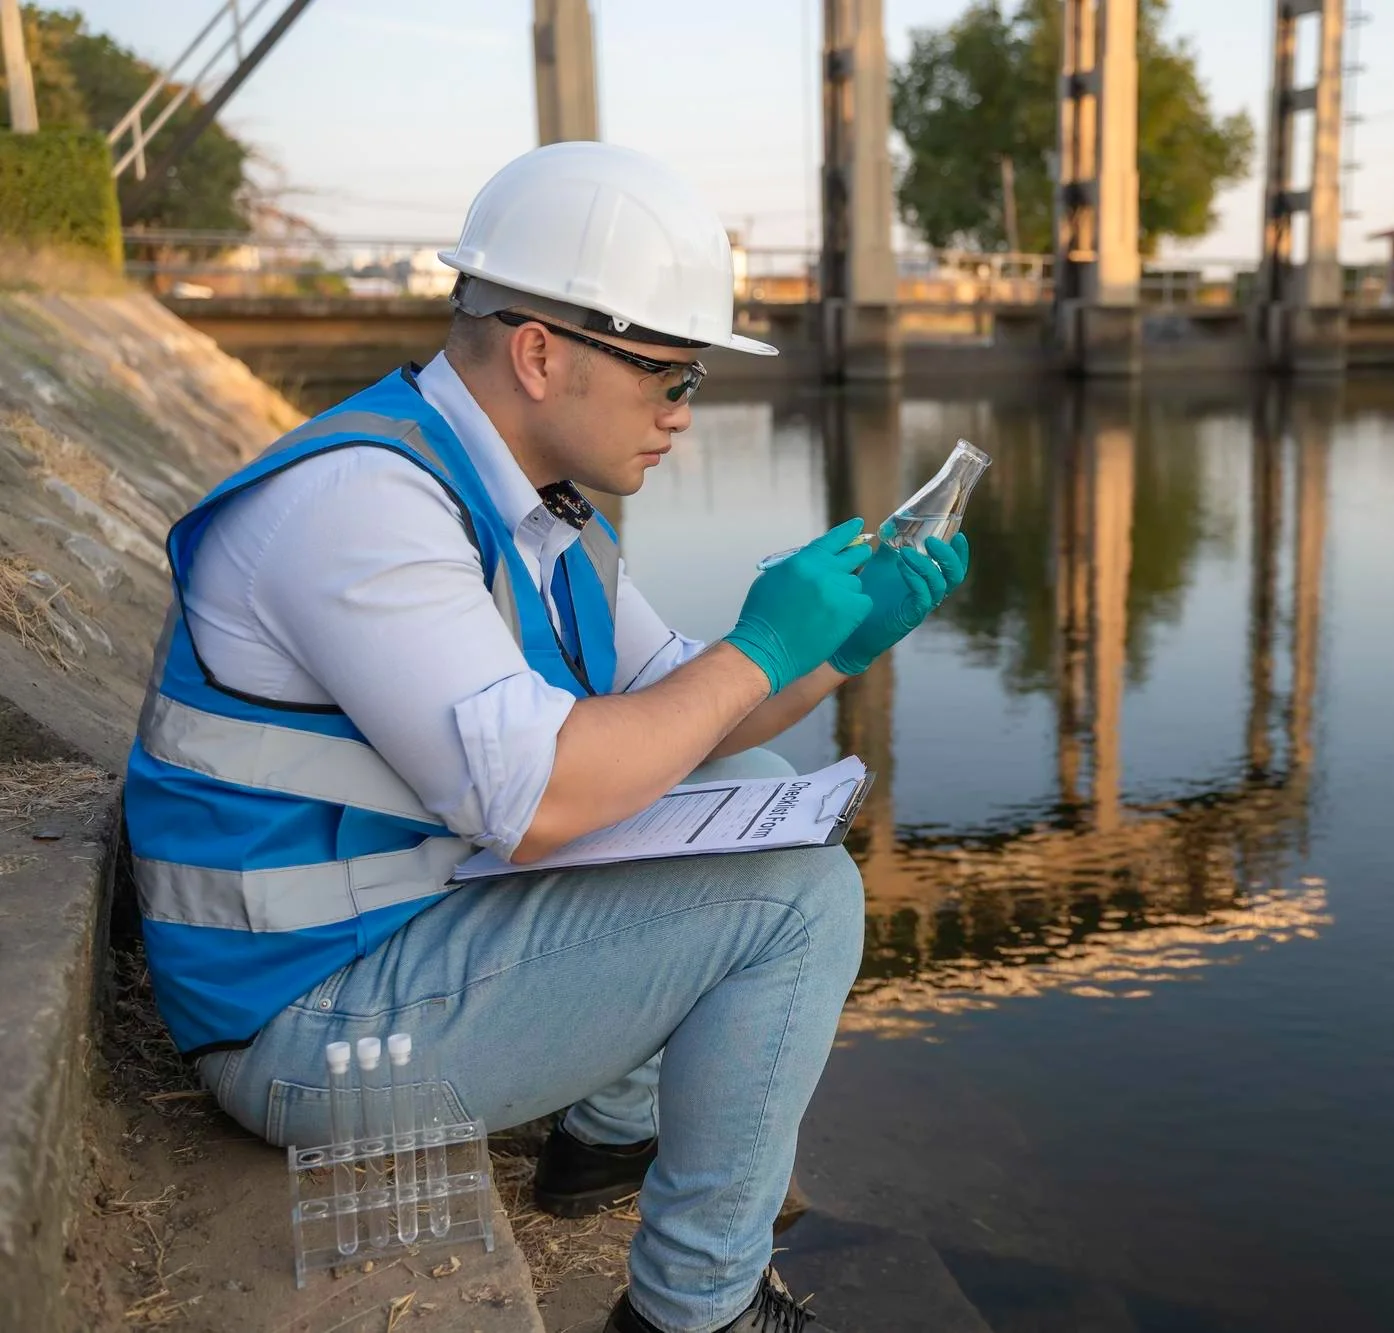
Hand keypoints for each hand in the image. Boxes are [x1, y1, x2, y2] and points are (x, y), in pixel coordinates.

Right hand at [723, 517, 874, 693]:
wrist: (766, 650)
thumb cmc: (764, 617)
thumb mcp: (775, 579)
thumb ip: (799, 565)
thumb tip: (819, 558)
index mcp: (804, 560)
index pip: (834, 539)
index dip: (849, 532)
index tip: (858, 525)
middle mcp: (824, 571)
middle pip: (854, 555)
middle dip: (857, 556)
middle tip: (859, 559)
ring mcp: (839, 592)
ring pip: (856, 582)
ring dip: (847, 590)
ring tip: (829, 607)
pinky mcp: (850, 612)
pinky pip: (862, 602)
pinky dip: (854, 608)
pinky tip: (839, 618)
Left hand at [828, 532, 969, 675]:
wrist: (854, 623)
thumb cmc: (870, 594)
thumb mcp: (882, 564)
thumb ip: (891, 546)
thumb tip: (892, 524)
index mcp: (928, 581)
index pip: (954, 567)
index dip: (960, 553)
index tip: (959, 535)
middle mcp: (930, 594)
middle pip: (955, 576)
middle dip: (948, 556)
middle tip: (932, 541)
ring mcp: (921, 607)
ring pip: (939, 586)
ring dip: (925, 565)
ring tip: (905, 553)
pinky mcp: (910, 617)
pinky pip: (922, 598)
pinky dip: (915, 579)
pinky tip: (901, 567)